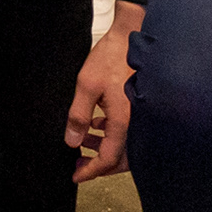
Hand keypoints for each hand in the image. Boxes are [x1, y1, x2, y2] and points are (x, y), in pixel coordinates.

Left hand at [68, 28, 131, 180]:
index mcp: (124, 121)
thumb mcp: (87, 85)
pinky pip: (127, 131)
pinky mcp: (139, 108)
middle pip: (121, 159)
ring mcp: (139, 117)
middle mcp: (136, 124)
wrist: (131, 36)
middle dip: (98, 165)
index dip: (91, 171)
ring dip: (104, 148)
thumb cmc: (110, 58)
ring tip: (84, 141)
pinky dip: (111, 134)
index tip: (76, 175)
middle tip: (78, 164)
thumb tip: (71, 142)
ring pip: (124, 146)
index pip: (109, 159)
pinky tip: (97, 123)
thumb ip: (78, 116)